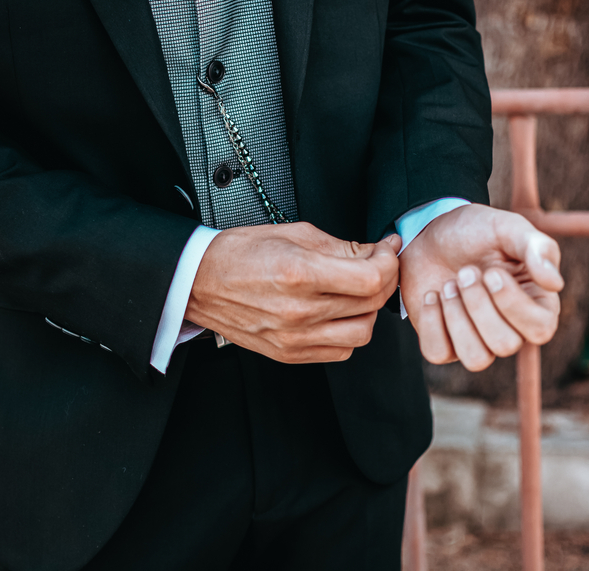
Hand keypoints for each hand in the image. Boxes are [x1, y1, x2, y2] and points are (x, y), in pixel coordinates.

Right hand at [186, 223, 401, 363]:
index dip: (388, 262)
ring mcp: (294, 337)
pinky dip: (349, 332)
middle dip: (383, 279)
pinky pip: (341, 350)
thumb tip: (377, 252)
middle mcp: (299, 310)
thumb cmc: (241, 253)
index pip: (371, 278)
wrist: (200, 282)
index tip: (385, 250)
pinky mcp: (289, 353)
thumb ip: (341, 246)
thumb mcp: (293, 233)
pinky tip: (338, 312)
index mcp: (299, 273)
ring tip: (355, 291)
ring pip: (363, 332)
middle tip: (376, 264)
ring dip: (368, 310)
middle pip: (371, 304)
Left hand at [399, 204, 562, 371]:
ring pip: (476, 359)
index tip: (492, 273)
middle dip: (479, 306)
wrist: (432, 231)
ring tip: (449, 284)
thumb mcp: (508, 228)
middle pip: (505, 345)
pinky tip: (432, 295)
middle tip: (465, 271)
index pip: (540, 329)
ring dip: (456, 318)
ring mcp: (477, 339)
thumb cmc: (477, 231)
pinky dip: (432, 324)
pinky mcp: (445, 342)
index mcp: (536, 303)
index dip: (513, 305)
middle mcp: (511, 328)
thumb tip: (556, 284)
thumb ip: (536, 248)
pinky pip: (439, 354)